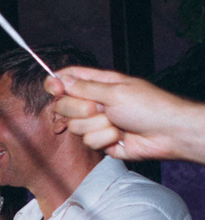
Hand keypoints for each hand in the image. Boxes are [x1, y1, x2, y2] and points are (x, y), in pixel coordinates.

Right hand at [48, 66, 204, 162]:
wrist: (167, 134)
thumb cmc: (150, 107)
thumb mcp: (115, 92)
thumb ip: (85, 87)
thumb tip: (61, 80)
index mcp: (100, 84)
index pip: (69, 78)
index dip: (56, 82)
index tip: (52, 88)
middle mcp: (96, 102)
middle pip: (65, 104)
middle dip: (79, 109)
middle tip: (99, 108)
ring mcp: (97, 122)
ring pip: (75, 126)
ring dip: (97, 126)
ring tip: (117, 123)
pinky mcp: (101, 140)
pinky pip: (88, 141)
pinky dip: (104, 139)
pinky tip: (119, 136)